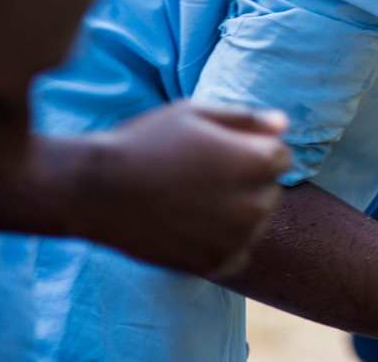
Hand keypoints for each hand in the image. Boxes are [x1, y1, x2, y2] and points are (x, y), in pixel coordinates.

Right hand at [61, 102, 290, 275]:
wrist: (94, 190)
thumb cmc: (146, 142)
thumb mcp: (196, 113)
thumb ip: (246, 119)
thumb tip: (283, 125)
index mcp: (260, 160)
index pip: (280, 157)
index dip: (247, 152)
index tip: (213, 154)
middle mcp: (258, 202)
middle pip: (268, 191)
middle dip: (244, 184)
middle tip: (196, 179)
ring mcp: (238, 237)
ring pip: (253, 223)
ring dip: (232, 215)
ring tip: (188, 203)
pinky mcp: (215, 264)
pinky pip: (236, 253)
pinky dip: (218, 244)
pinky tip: (187, 229)